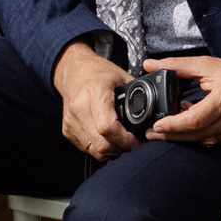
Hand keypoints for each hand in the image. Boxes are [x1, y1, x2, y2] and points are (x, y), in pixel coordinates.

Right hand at [54, 41, 139, 160]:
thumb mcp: (121, 76)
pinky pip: (86, 148)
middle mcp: (80, 108)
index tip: (135, 141)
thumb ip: (137, 94)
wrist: (72, 69)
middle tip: (132, 145)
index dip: (125, 140)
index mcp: (95, 92)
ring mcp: (71, 120)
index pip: (107, 127)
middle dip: (121, 149)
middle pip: (101, 144)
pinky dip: (99, 148)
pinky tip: (107, 139)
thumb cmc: (98, 72)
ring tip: (121, 142)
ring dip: (110, 151)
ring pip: (94, 150)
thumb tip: (153, 112)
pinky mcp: (66, 129)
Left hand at [144, 54, 220, 148]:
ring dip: (186, 135)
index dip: (173, 125)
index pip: (194, 120)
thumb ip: (177, 66)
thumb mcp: (208, 65)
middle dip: (171, 135)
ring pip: (204, 141)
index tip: (156, 125)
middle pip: (195, 135)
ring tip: (176, 123)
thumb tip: (150, 65)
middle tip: (153, 132)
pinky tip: (199, 125)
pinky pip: (215, 144)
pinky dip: (203, 136)